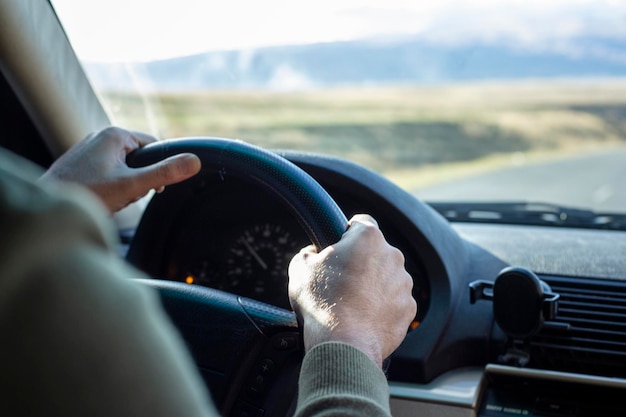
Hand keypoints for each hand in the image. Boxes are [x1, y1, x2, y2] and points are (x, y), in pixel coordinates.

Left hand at [40, 127, 200, 212]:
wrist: (48, 211)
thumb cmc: (87, 195)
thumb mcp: (133, 185)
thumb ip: (165, 173)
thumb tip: (194, 162)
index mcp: (115, 134)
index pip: (154, 146)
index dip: (158, 168)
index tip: (154, 187)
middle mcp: (101, 136)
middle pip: (139, 158)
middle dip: (138, 180)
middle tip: (125, 195)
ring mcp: (89, 149)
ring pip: (124, 168)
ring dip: (124, 186)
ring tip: (110, 198)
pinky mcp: (81, 163)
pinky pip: (109, 174)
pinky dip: (110, 188)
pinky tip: (100, 199)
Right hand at [288, 214, 416, 367]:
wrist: (344, 344)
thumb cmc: (323, 303)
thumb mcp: (300, 269)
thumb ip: (308, 253)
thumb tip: (313, 254)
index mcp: (368, 238)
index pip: (362, 222)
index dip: (347, 233)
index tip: (338, 246)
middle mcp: (392, 256)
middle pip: (375, 252)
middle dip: (361, 262)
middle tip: (339, 280)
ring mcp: (404, 284)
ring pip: (386, 278)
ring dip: (373, 285)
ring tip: (350, 303)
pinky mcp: (409, 309)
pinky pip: (394, 302)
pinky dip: (382, 308)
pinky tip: (363, 318)